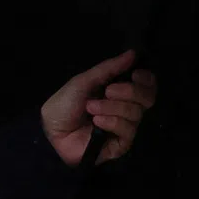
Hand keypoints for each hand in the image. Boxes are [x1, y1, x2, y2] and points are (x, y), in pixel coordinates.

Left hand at [41, 50, 156, 166]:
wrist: (50, 129)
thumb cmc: (65, 104)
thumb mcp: (85, 81)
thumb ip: (109, 68)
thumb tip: (132, 53)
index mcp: (120, 91)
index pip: (147, 85)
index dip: (146, 79)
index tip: (135, 74)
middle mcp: (126, 108)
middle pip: (147, 98)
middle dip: (130, 91)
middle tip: (108, 91)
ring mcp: (124, 127)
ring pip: (136, 113)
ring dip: (112, 107)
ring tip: (91, 108)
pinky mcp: (120, 145)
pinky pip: (128, 130)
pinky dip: (112, 122)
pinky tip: (96, 122)